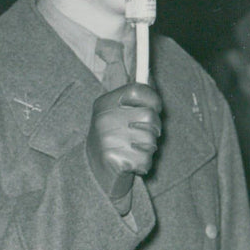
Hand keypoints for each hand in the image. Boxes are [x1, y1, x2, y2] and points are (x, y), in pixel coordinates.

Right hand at [86, 83, 162, 197]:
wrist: (93, 172)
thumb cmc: (115, 138)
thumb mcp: (119, 114)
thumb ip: (137, 98)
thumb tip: (153, 77)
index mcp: (105, 103)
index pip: (136, 89)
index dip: (152, 97)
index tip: (157, 107)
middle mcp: (104, 119)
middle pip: (149, 115)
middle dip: (154, 128)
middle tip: (144, 135)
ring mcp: (108, 139)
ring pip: (151, 140)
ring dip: (148, 148)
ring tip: (134, 150)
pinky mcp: (114, 160)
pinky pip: (146, 160)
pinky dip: (143, 164)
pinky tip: (130, 164)